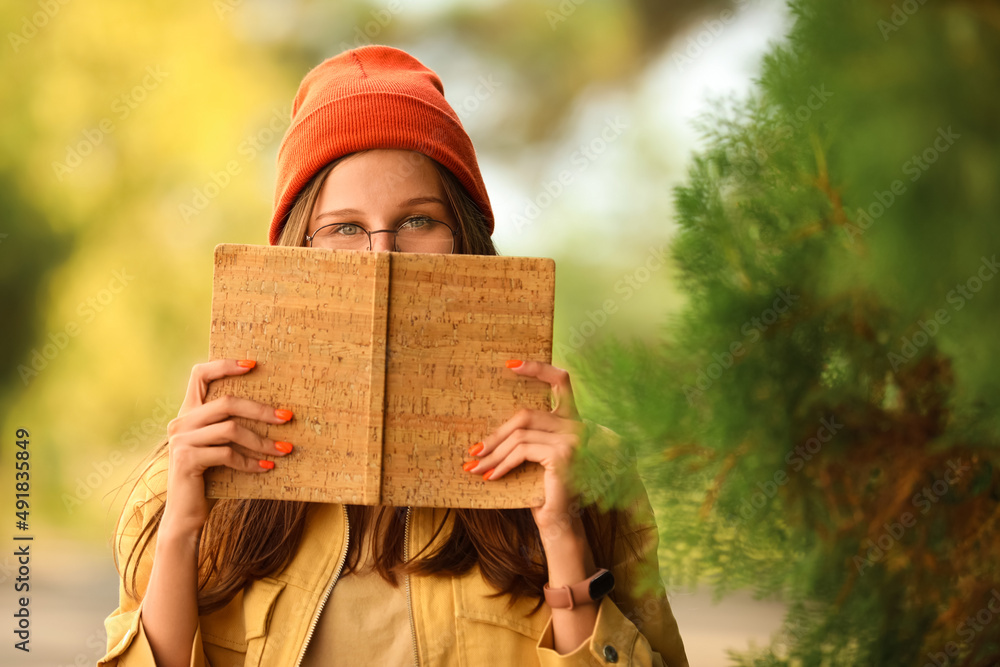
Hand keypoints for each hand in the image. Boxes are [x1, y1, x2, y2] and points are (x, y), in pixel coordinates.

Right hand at [162, 359, 295, 535]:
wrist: (185, 516)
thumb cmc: (209, 479)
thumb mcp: (218, 447)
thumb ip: (228, 426)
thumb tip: (272, 411)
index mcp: (187, 413)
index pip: (199, 375)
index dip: (225, 366)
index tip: (253, 365)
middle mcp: (180, 422)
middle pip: (226, 403)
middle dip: (261, 410)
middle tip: (287, 417)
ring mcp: (181, 441)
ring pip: (231, 429)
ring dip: (262, 441)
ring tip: (284, 449)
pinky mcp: (187, 459)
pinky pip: (228, 454)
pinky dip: (251, 462)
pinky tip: (267, 468)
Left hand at [462, 359, 586, 540]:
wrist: (561, 523)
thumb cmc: (544, 491)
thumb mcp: (534, 458)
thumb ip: (525, 437)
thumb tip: (486, 431)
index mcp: (572, 421)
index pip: (562, 381)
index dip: (537, 368)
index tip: (510, 364)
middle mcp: (578, 426)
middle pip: (526, 415)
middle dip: (496, 434)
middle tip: (473, 451)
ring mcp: (573, 438)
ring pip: (521, 434)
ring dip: (494, 452)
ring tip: (476, 467)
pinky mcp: (563, 454)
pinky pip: (523, 451)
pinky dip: (503, 464)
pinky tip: (492, 476)